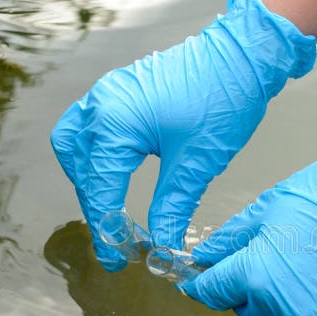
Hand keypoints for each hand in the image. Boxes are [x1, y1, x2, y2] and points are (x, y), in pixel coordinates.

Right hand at [50, 0, 315, 269]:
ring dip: (87, 179)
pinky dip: (93, 155)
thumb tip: (162, 247)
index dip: (107, 230)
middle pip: (81, 169)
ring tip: (108, 209)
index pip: (100, 188)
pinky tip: (113, 173)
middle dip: (96, 207)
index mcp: (115, 123)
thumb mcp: (197, 164)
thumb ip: (172, 208)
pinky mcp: (120, 89)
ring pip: (74, 145)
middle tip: (115, 240)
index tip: (117, 260)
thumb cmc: (222, 101)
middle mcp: (101, 104)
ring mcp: (107, 92)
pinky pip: (89, 126)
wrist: (242, 55)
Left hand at [180, 121, 316, 315]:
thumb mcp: (269, 208)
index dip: (205, 286)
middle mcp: (284, 308)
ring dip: (285, 307)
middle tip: (273, 259)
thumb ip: (231, 239)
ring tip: (306, 271)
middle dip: (251, 291)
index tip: (202, 283)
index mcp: (256, 275)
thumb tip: (204, 257)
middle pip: (249, 312)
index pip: (214, 293)